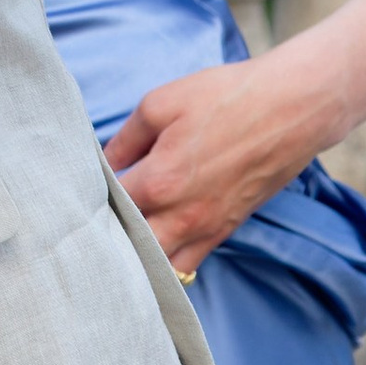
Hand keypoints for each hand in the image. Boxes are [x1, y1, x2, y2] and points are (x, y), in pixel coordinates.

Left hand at [104, 52, 330, 278]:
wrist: (292, 109)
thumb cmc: (225, 98)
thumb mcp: (161, 103)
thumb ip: (125, 138)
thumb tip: (102, 162)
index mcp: (160, 180)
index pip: (108, 206)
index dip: (89, 197)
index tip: (73, 191)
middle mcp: (182, 215)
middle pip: (129, 247)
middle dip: (107, 238)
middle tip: (87, 224)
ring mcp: (206, 228)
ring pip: (159, 266)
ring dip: (135, 258)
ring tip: (115, 242)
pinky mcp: (225, 230)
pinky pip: (188, 264)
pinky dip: (166, 264)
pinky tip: (149, 248)